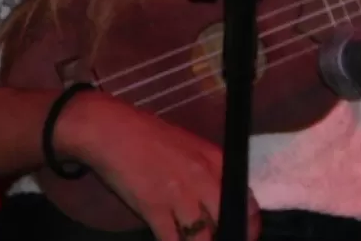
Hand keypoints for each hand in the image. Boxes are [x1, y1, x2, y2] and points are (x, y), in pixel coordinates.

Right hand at [54, 91, 260, 240]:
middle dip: (227, 238)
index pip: (245, 198)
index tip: (245, 234)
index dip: (249, 223)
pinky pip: (173, 240)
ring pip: (202, 238)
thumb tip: (217, 200)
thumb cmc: (149, 137)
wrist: (111, 131)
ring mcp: (180, 195)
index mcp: (215, 160)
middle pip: (227, 221)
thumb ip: (207, 172)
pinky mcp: (154, 209)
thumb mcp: (190, 148)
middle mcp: (204, 178)